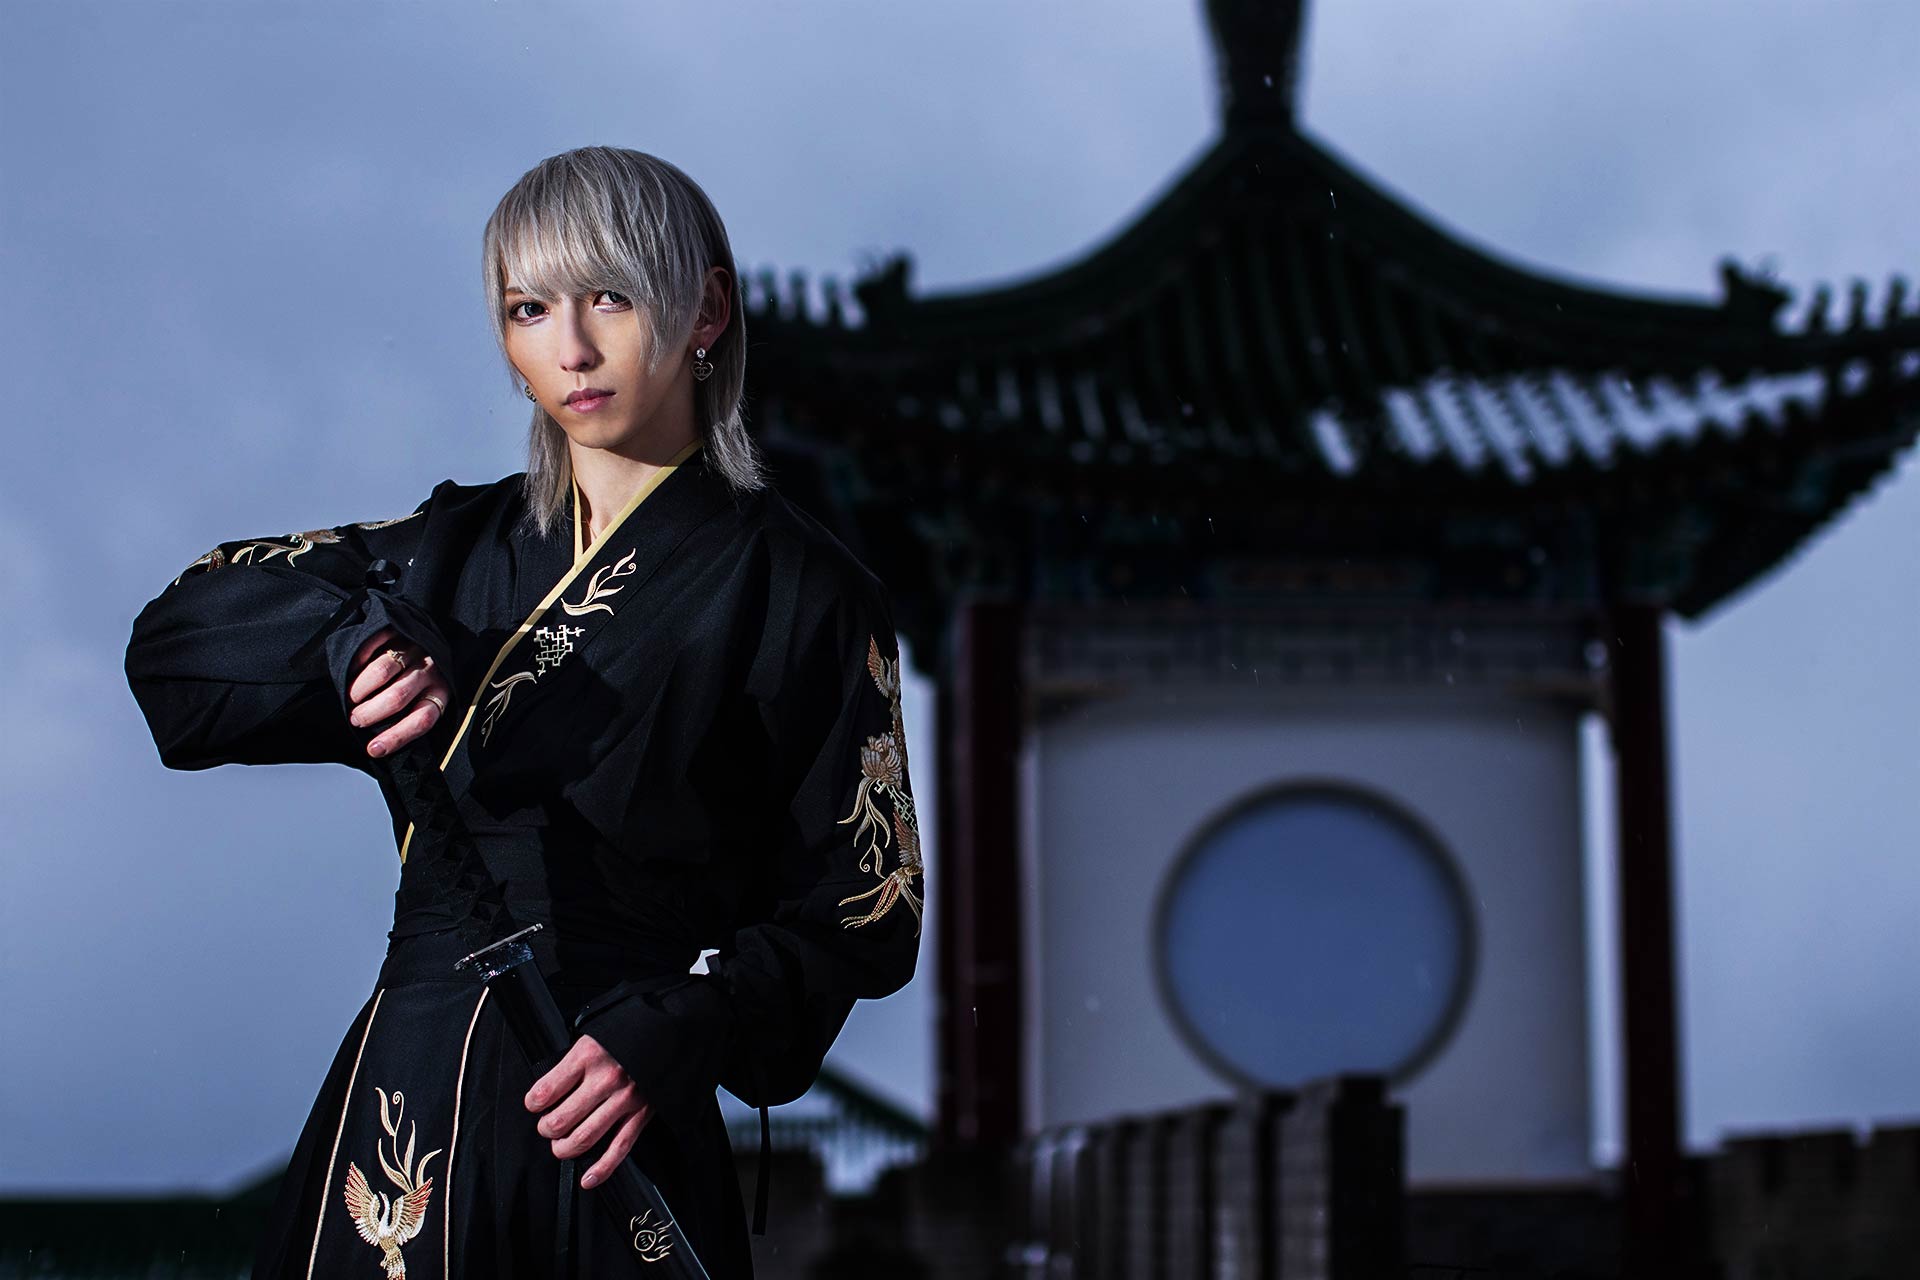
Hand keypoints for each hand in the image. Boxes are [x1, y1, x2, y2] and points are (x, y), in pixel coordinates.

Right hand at [345, 626, 452, 757]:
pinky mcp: (401, 630)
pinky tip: (352, 672)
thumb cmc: (420, 681)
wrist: (430, 637)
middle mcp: (431, 670)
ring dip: (360, 690)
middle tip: (356, 720)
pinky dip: (358, 661)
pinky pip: (374, 645)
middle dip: (371, 714)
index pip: (423, 720)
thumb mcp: (423, 701)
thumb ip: (406, 719)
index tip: (373, 749)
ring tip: (352, 699)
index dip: (397, 737)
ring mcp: (416, 648)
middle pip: (398, 696)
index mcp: (442, 693)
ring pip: (383, 671)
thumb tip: (376, 747)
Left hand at [524, 1034, 652, 1188]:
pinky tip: (588, 1178)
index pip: (545, 1091)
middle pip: (561, 1120)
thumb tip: (549, 1091)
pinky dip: (602, 1169)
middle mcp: (605, 1079)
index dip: (533, 1103)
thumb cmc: (627, 1033)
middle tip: (547, 1127)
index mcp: (588, 1056)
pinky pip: (619, 1148)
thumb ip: (573, 1061)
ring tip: (561, 1145)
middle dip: (547, 1129)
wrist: (670, 1032)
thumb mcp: (594, 1035)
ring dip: (565, 1148)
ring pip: (584, 1138)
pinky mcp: (642, 1114)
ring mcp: (625, 1099)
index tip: (535, 1104)